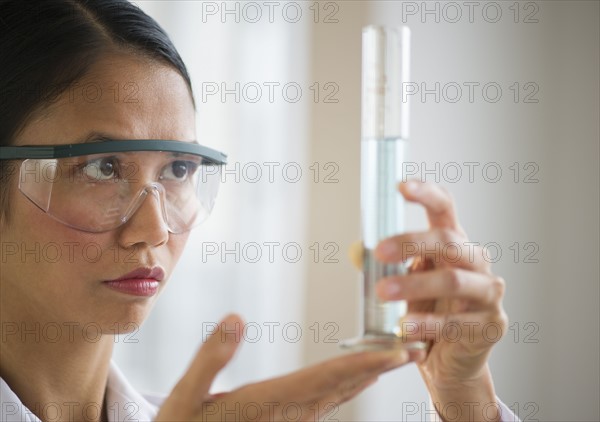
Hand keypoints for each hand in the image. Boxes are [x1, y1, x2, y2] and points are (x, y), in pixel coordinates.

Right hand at [155, 314, 413, 421]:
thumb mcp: (185, 398)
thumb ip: (210, 358)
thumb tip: (236, 318)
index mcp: (269, 403)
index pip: (326, 378)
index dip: (365, 363)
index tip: (396, 352)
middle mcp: (288, 413)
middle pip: (344, 386)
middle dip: (382, 366)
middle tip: (415, 348)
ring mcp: (290, 420)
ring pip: (340, 395)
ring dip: (371, 374)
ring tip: (397, 357)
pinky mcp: (285, 421)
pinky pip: (327, 401)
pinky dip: (350, 384)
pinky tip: (360, 378)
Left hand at [349, 180, 507, 420]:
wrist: (452, 360)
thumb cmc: (430, 313)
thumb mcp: (408, 284)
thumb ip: (389, 267)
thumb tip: (357, 252)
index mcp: (455, 245)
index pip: (445, 210)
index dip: (426, 194)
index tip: (399, 186)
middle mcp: (476, 263)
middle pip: (448, 241)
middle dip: (411, 243)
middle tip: (379, 252)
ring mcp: (488, 294)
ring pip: (453, 280)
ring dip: (415, 285)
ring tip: (383, 291)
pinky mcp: (491, 325)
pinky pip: (456, 323)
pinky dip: (426, 324)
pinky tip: (403, 327)